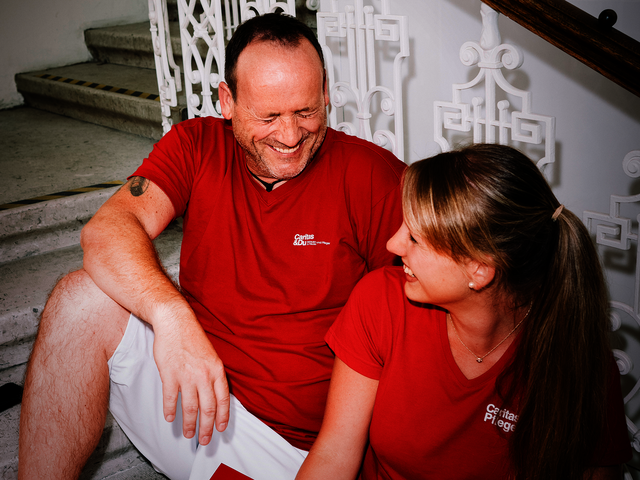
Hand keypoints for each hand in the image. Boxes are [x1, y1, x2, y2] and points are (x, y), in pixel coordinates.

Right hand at [152, 314, 229, 445]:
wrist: (176, 322)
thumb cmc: (192, 338)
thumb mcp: (211, 355)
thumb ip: (213, 375)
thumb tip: (215, 395)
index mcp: (216, 370)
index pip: (223, 399)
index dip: (222, 417)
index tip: (220, 428)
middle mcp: (204, 375)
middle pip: (208, 408)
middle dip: (206, 427)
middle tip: (204, 440)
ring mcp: (186, 375)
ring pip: (190, 407)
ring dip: (189, 423)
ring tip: (188, 433)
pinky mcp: (170, 374)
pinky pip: (171, 398)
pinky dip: (170, 410)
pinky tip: (170, 417)